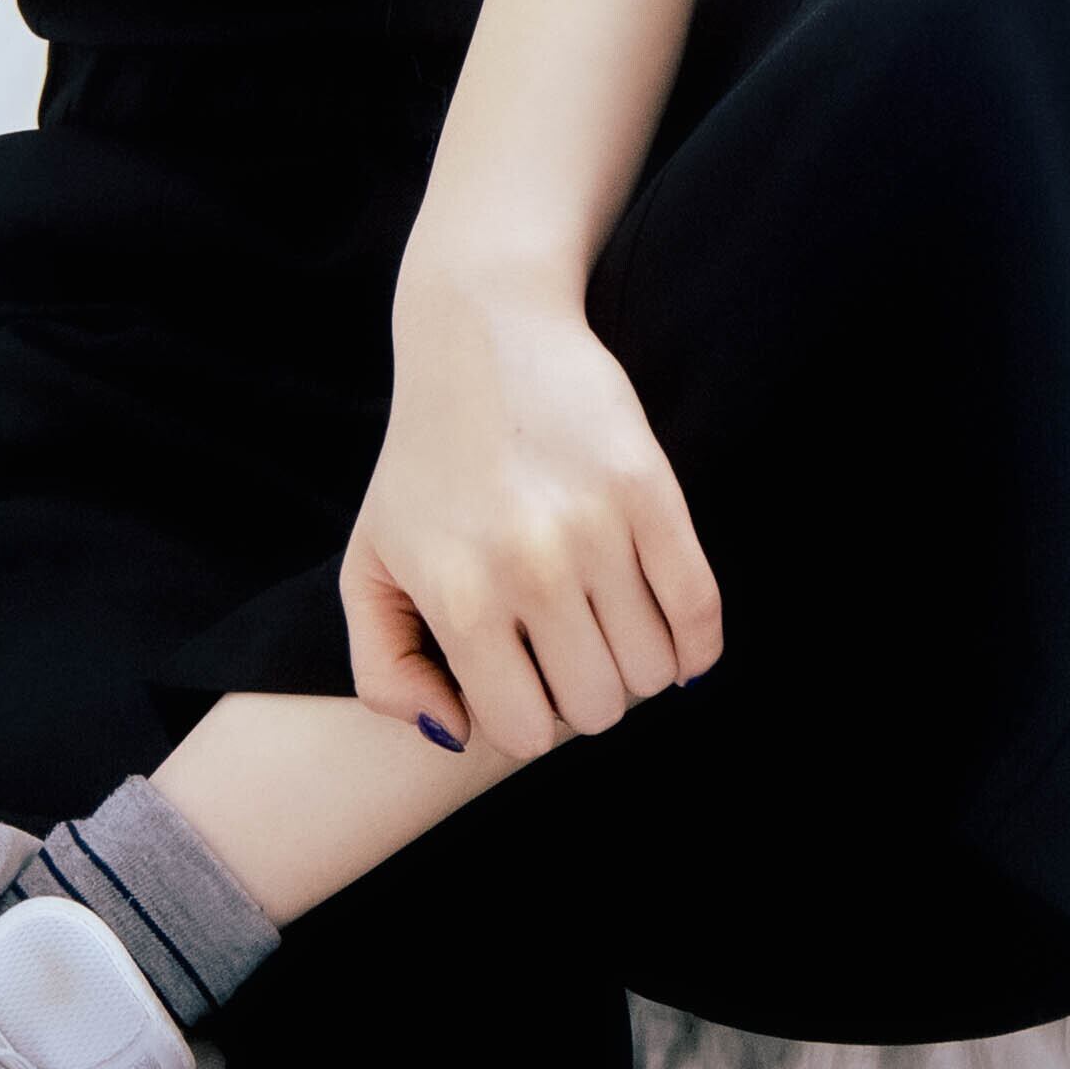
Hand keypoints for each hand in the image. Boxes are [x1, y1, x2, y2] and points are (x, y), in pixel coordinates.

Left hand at [341, 269, 721, 758]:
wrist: (484, 332)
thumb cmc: (423, 463)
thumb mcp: (369, 565)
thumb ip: (383, 669)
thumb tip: (450, 736)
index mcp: (455, 597)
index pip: (522, 730)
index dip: (528, 717)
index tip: (525, 679)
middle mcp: (527, 569)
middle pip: (597, 707)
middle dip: (587, 693)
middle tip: (572, 653)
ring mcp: (595, 529)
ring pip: (652, 669)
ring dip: (639, 665)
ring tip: (611, 629)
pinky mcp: (650, 491)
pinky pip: (700, 612)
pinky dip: (695, 643)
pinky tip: (670, 630)